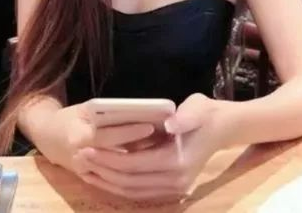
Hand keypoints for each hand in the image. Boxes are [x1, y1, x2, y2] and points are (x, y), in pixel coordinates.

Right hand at [41, 103, 156, 176]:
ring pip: (116, 176)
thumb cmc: (72, 118)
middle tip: (163, 141)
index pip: (108, 136)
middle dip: (140, 150)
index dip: (129, 132)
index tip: (150, 125)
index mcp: (79, 136)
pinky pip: (113, 186)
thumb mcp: (86, 109)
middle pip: (116, 158)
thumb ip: (108, 112)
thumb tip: (139, 112)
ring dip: (139, 167)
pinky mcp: (90, 181)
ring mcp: (86, 173)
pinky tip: (148, 171)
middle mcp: (82, 158)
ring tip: (160, 154)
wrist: (49, 138)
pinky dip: (131, 179)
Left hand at [74, 94, 225, 200]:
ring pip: (133, 192)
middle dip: (103, 171)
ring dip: (107, 182)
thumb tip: (169, 125)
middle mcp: (176, 181)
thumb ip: (185, 117)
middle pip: (130, 182)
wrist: (221, 129)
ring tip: (86, 167)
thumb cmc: (205, 114)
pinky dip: (119, 187)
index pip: (135, 165)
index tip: (87, 148)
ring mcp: (175, 189)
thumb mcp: (197, 107)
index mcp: (178, 161)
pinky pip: (140, 193)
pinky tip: (104, 176)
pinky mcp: (172, 190)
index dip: (109, 158)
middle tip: (80, 157)